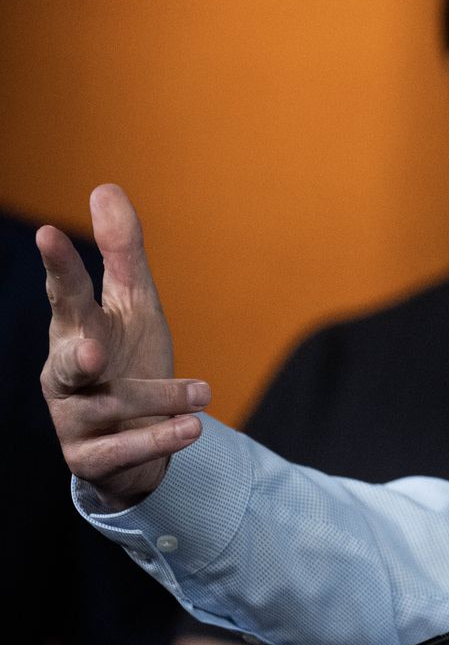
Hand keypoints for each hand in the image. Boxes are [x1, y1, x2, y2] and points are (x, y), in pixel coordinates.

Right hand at [39, 184, 208, 509]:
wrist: (136, 440)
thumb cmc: (128, 359)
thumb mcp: (134, 303)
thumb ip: (121, 251)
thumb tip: (104, 186)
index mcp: (76, 330)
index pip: (65, 294)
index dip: (57, 265)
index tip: (49, 233)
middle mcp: (66, 375)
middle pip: (66, 361)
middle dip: (75, 357)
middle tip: (91, 350)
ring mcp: (73, 418)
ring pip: (109, 408)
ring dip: (160, 399)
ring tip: (202, 394)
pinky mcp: (91, 458)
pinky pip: (122, 451)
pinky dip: (158, 439)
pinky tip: (192, 429)